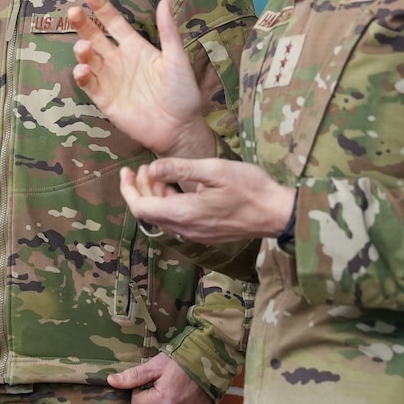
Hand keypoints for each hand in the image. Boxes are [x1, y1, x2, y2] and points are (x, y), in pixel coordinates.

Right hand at [69, 0, 214, 159]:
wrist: (180, 128)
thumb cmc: (183, 93)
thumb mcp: (177, 59)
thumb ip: (168, 32)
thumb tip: (163, 1)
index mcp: (135, 47)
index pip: (113, 22)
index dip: (100, 7)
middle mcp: (119, 60)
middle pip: (94, 37)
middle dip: (82, 24)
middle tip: (73, 12)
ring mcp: (110, 80)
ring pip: (88, 59)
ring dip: (82, 50)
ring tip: (84, 47)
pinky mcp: (105, 100)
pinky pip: (89, 84)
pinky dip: (83, 76)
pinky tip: (84, 69)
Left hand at [108, 352, 213, 403]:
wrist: (212, 357)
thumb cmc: (181, 358)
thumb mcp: (155, 364)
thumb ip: (133, 376)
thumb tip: (111, 381)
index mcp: (164, 401)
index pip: (137, 402)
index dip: (140, 389)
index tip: (151, 378)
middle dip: (154, 394)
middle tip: (166, 379)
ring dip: (167, 398)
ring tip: (177, 383)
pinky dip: (180, 402)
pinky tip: (186, 390)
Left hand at [120, 158, 294, 244]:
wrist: (277, 213)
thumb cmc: (250, 188)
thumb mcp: (213, 170)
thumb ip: (178, 168)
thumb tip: (151, 168)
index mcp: (183, 213)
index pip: (140, 207)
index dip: (128, 189)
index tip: (126, 171)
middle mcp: (185, 229)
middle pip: (149, 213)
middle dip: (140, 190)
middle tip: (143, 168)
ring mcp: (195, 234)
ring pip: (162, 218)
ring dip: (155, 197)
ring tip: (159, 175)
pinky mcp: (205, 234)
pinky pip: (176, 222)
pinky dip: (169, 205)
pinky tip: (177, 190)